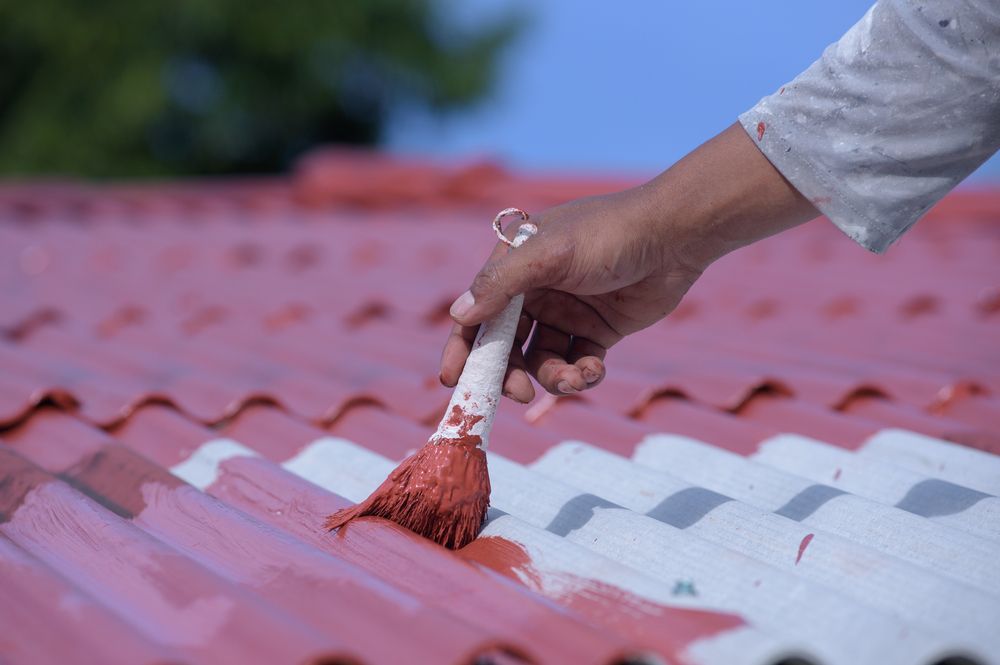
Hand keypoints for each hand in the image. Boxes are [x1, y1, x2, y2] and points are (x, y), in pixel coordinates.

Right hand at [439, 123, 818, 402]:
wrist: (674, 236)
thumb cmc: (608, 234)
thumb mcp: (549, 254)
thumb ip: (502, 285)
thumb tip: (458, 315)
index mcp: (515, 267)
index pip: (477, 314)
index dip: (462, 349)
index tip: (454, 382)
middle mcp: (536, 291)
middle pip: (507, 346)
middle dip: (510, 373)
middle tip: (519, 394)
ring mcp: (567, 312)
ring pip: (544, 360)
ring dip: (554, 378)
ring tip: (576, 379)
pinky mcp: (598, 329)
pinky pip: (577, 363)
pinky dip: (583, 373)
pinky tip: (595, 369)